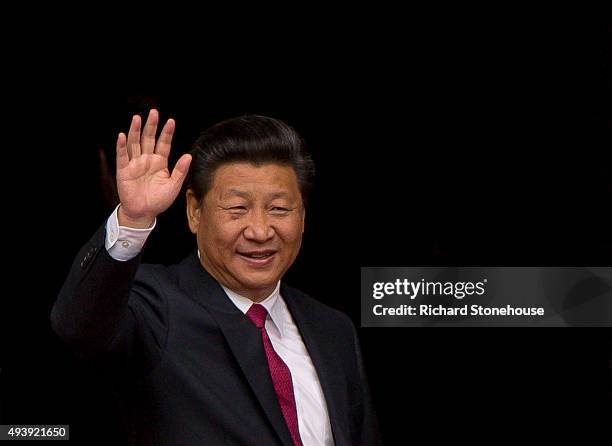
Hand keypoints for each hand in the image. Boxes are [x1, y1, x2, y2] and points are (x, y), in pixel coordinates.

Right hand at [116, 109, 191, 227]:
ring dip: (135, 131)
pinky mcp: (124, 170)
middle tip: (154, 112)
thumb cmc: (159, 200)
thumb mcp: (173, 186)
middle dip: (151, 126)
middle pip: (149, 139)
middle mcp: (147, 160)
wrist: (143, 213)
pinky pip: (122, 156)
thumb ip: (180, 171)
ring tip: (137, 118)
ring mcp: (135, 164)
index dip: (167, 133)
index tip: (171, 121)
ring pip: (135, 143)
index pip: (164, 144)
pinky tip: (122, 135)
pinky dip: (121, 146)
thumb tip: (189, 155)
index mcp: (160, 162)